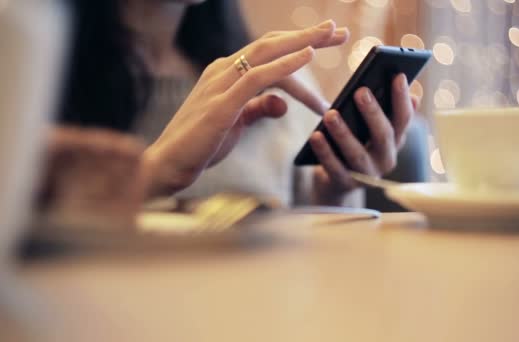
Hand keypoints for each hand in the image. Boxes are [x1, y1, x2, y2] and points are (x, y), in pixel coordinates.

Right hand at [142, 20, 348, 196]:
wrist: (167, 165)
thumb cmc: (200, 144)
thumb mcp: (237, 123)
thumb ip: (258, 109)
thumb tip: (282, 103)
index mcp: (226, 73)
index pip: (267, 51)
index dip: (297, 43)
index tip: (327, 40)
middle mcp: (223, 70)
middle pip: (270, 44)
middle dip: (306, 35)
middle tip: (339, 31)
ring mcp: (219, 84)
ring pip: (265, 52)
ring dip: (301, 42)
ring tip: (331, 37)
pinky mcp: (220, 104)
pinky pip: (256, 77)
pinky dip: (283, 64)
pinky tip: (306, 57)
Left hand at [309, 73, 419, 204]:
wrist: (337, 180)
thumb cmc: (355, 141)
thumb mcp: (370, 126)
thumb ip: (384, 109)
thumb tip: (406, 89)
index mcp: (395, 140)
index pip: (404, 118)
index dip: (402, 98)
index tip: (398, 76)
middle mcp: (386, 159)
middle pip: (383, 136)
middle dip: (373, 113)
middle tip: (361, 91)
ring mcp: (367, 174)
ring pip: (357, 153)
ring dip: (344, 133)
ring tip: (330, 114)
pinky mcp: (345, 184)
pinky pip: (334, 168)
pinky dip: (325, 152)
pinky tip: (315, 136)